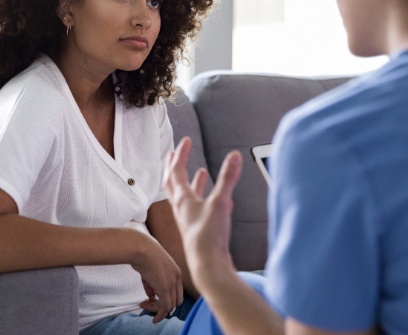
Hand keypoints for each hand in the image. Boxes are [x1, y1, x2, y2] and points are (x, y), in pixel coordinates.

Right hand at [133, 235, 183, 323]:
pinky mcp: (164, 287)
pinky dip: (159, 314)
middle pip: (177, 301)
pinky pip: (164, 307)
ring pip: (170, 306)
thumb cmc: (143, 254)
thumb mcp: (151, 269)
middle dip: (165, 306)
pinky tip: (151, 316)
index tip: (155, 300)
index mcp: (176, 271)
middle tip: (150, 304)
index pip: (178, 292)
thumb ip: (153, 284)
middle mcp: (177, 277)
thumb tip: (151, 297)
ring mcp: (172, 283)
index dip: (169, 299)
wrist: (141, 247)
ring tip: (144, 305)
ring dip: (157, 310)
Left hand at [164, 137, 241, 290]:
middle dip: (174, 166)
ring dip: (190, 182)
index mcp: (182, 200)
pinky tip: (218, 199)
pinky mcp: (199, 230)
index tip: (186, 140)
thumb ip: (228, 178)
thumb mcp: (220, 203)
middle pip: (173, 183)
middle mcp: (182, 209)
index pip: (177, 171)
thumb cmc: (209, 238)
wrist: (208, 267)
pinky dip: (206, 199)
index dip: (181, 154)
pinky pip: (199, 209)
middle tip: (174, 154)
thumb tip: (234, 155)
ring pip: (186, 197)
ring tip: (199, 173)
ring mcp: (189, 220)